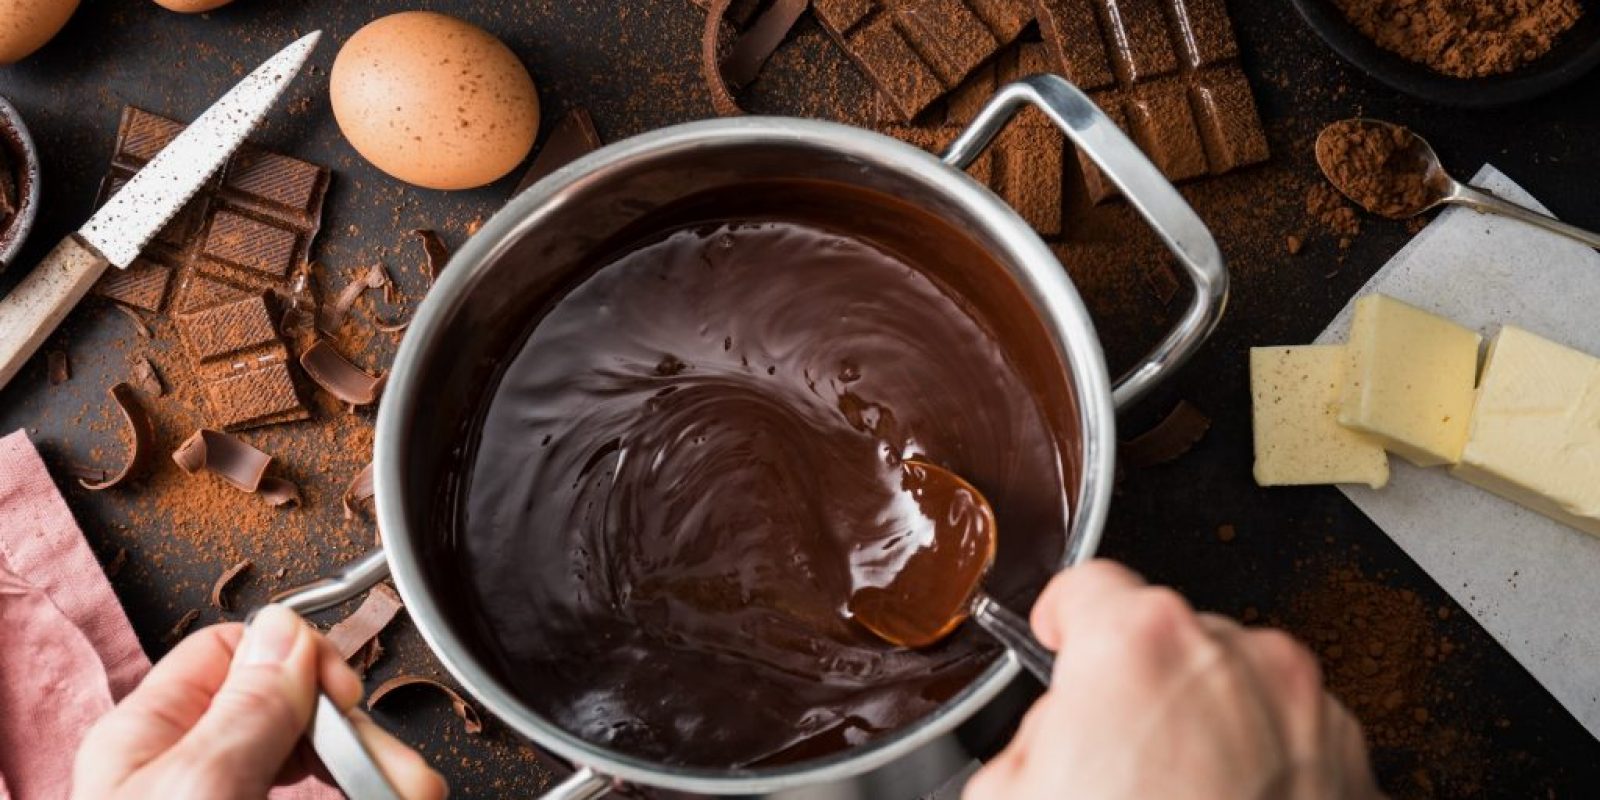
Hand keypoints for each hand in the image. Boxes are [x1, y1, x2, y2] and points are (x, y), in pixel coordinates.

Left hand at [73, 604, 447, 799]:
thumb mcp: (196, 788)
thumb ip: (245, 709)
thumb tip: (286, 626)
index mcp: (148, 739)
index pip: (234, 651)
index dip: (299, 657)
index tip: (346, 689)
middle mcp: (190, 770)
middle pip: (295, 712)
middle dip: (362, 733)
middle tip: (403, 773)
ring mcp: (232, 799)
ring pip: (325, 762)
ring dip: (381, 769)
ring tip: (416, 792)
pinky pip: (335, 793)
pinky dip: (371, 788)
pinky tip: (394, 794)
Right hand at [965, 561, 1380, 799]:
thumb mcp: (1006, 798)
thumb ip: (1032, 744)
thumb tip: (1059, 742)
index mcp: (1141, 645)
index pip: (1088, 586)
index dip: (1062, 619)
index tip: (1059, 639)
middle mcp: (1239, 658)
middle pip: (1167, 639)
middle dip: (1137, 689)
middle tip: (1110, 766)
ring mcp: (1310, 712)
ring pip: (1237, 688)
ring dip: (1208, 726)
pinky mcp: (1358, 770)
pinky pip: (1293, 740)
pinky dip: (1263, 769)